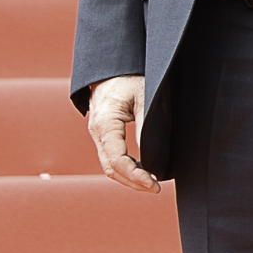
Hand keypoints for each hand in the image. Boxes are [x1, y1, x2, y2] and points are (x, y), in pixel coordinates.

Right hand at [85, 75, 160, 192]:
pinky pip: (110, 156)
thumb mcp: (144, 96)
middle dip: (132, 182)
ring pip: (109, 165)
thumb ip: (146, 125)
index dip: (134, 176)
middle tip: (155, 188)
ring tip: (151, 184)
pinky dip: (125, 167)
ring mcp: (97, 132)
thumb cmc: (130, 75)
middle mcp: (97, 131)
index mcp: (105, 123)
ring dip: (128, 178)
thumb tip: (152, 156)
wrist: (113, 63)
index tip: (154, 183)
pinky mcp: (102, 132)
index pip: (116, 160)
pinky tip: (141, 170)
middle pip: (110, 168)